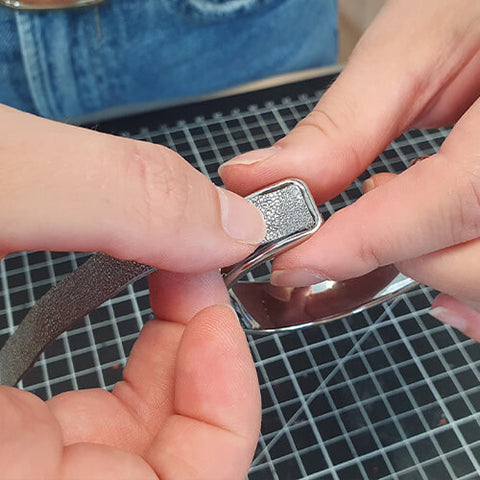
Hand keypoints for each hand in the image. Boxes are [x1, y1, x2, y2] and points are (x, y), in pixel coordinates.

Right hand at [0, 105, 264, 477]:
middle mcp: (15, 467)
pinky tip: (140, 292)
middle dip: (195, 368)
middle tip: (202, 274)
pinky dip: (135, 353)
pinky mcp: (5, 419)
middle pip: (150, 463)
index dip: (220, 417)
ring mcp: (10, 447)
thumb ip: (113, 198)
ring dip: (169, 353)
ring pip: (123, 433)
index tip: (220, 317)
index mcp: (5, 465)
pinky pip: (92, 408)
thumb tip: (228, 220)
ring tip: (177, 268)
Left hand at [219, 0, 479, 339]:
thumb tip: (264, 179)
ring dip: (430, 267)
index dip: (364, 243)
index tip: (294, 262)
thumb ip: (345, 126)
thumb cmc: (479, 7)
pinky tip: (439, 240)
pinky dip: (457, 272)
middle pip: (474, 262)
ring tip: (398, 217)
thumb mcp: (417, 48)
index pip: (455, 199)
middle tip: (351, 227)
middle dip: (397, 257)